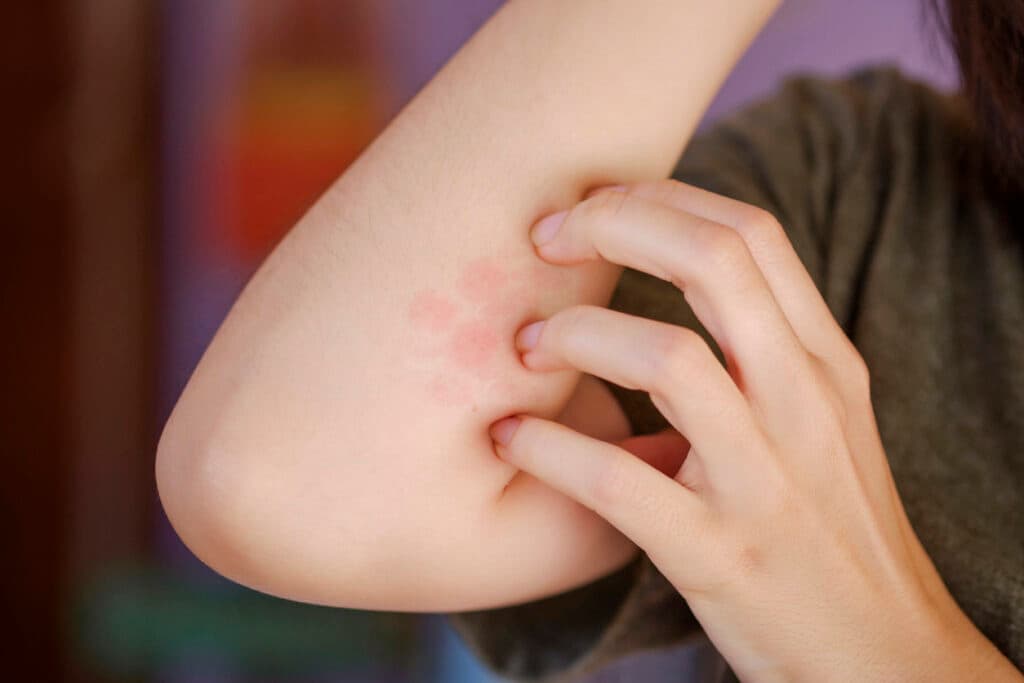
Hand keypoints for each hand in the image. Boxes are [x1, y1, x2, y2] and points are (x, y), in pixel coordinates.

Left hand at [487, 181, 1021, 681]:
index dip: (655, 199)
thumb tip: (673, 272)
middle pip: (712, 260)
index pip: (747, 234)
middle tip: (541, 242)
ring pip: (667, 357)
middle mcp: (803, 403)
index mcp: (823, 363)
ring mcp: (765, 479)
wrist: (882, 653)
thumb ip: (763, 349)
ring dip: (575, 335)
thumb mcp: (820, 419)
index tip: (587, 209)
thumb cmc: (831, 525)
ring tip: (524, 348)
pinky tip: (512, 438)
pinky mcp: (720, 553)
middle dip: (612, 225)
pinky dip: (550, 448)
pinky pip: (619, 482)